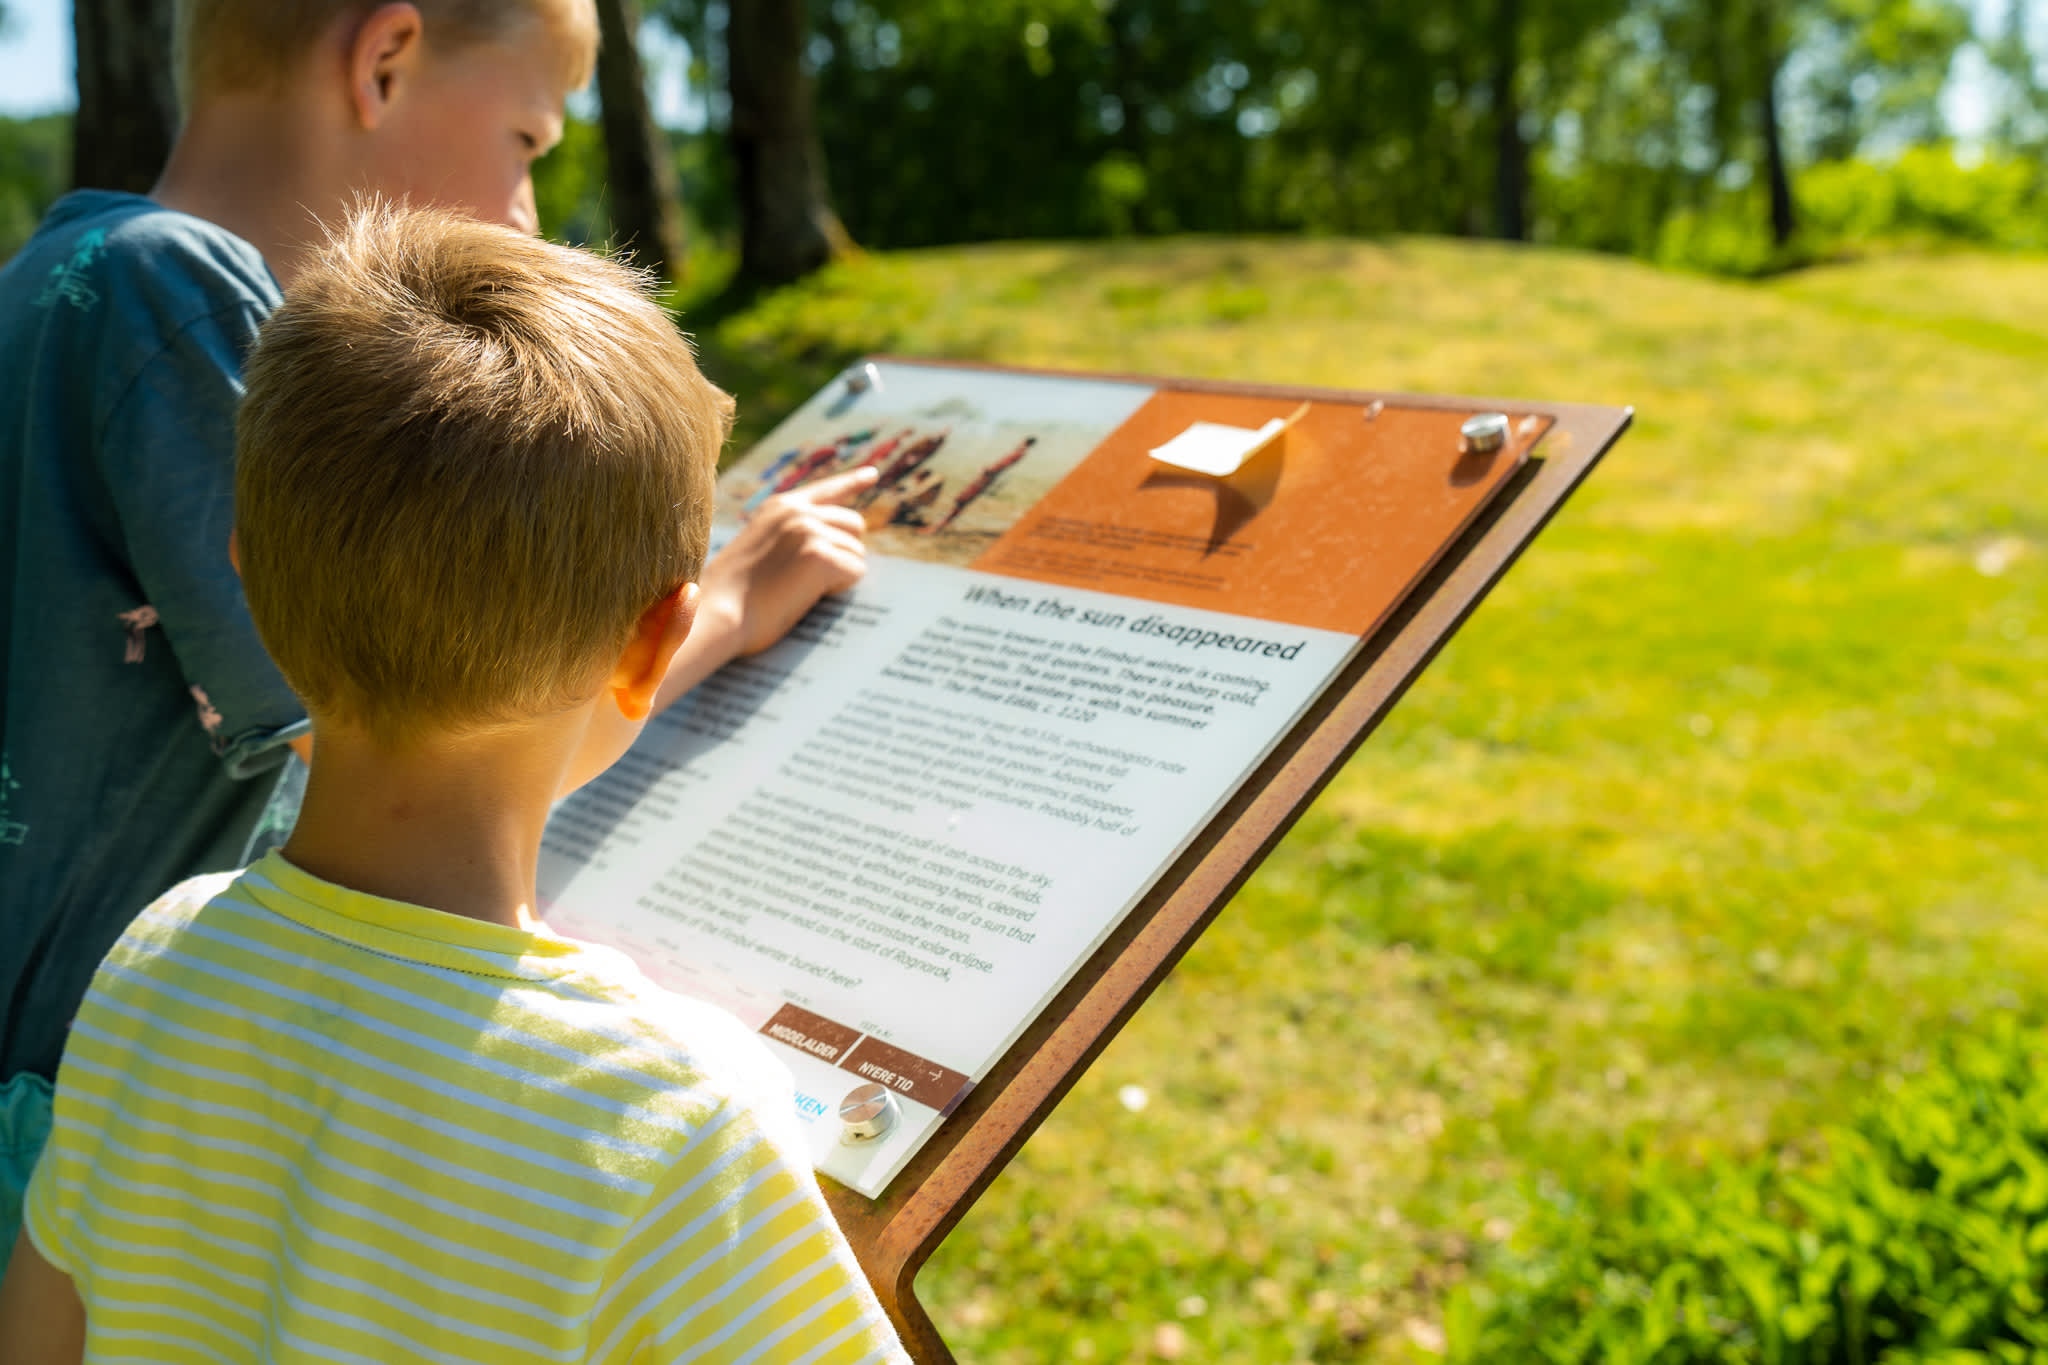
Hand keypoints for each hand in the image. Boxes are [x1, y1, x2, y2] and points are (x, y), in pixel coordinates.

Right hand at [656, 465, 875, 711]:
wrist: (715, 613)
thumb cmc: (733, 595)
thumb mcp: (758, 546)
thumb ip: (789, 535)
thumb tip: (831, 542)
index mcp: (779, 507)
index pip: (826, 489)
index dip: (853, 481)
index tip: (873, 475)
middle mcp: (798, 512)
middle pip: (854, 524)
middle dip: (845, 551)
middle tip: (815, 578)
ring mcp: (810, 530)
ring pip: (857, 553)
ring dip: (840, 575)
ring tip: (800, 589)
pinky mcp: (820, 556)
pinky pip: (855, 572)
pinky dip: (840, 589)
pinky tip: (808, 596)